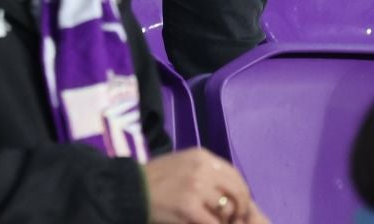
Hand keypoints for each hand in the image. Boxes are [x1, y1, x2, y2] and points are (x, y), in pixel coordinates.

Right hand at [144, 148, 258, 223]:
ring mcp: (196, 187)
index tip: (239, 204)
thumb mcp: (183, 163)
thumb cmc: (156, 178)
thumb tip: (229, 190)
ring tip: (216, 221)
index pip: (234, 174)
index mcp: (202, 156)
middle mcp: (202, 168)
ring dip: (226, 219)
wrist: (131, 188)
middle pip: (237, 190)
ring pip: (227, 208)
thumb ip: (205, 172)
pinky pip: (213, 222)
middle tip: (236, 218)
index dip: (242, 192)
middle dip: (241, 207)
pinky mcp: (189, 206)